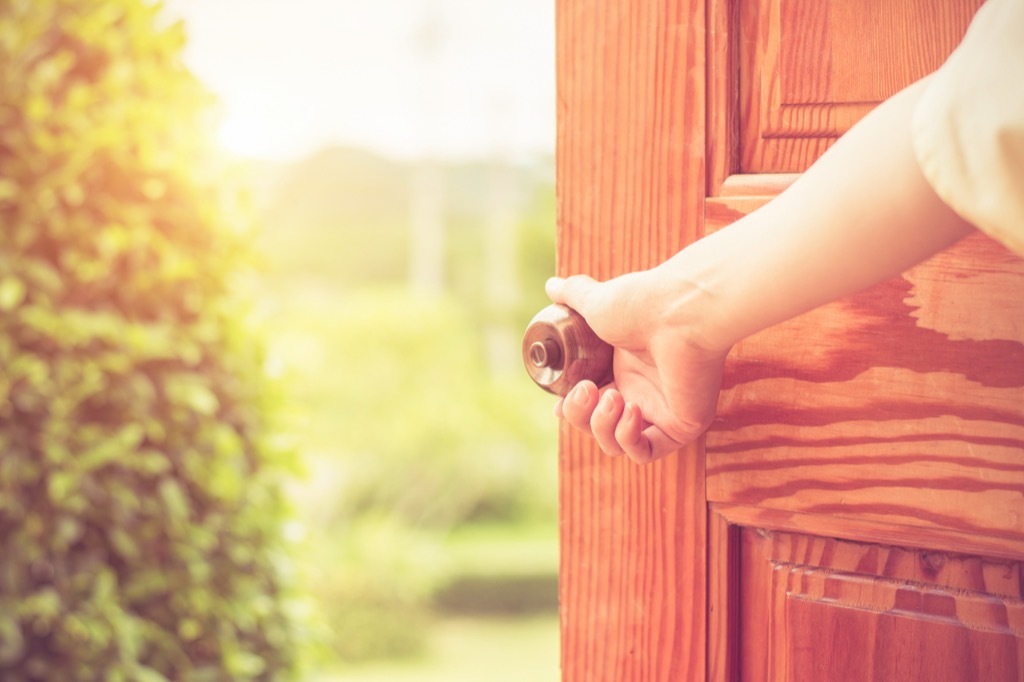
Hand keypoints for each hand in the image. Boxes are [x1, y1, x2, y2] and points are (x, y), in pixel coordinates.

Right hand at [546, 273, 728, 463]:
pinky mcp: (681, 425)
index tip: (557, 404)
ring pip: (617, 445)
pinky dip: (629, 438)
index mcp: (622, 368)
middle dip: (580, 415)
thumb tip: (551, 286)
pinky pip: (646, 452)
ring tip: (613, 397)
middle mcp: (641, 391)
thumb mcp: (596, 301)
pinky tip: (631, 411)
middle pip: (596, 426)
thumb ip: (573, 295)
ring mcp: (661, 410)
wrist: (679, 312)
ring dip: (603, 426)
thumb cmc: (642, 304)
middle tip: (588, 389)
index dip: (570, 409)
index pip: (589, 404)